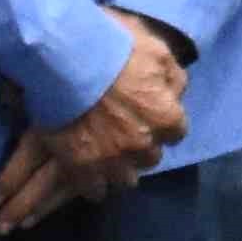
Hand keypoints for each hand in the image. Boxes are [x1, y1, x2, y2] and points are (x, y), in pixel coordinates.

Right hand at [0, 18, 186, 230]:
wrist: (65, 62)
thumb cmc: (114, 51)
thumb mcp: (157, 53)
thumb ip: (172, 77)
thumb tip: (176, 93)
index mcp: (166, 117)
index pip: (176, 133)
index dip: (162, 124)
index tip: (151, 119)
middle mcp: (143, 143)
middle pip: (150, 157)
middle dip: (142, 147)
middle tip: (127, 136)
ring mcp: (111, 158)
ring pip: (125, 179)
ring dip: (120, 169)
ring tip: (110, 160)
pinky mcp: (80, 166)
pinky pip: (93, 189)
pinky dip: (94, 186)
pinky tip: (91, 180)